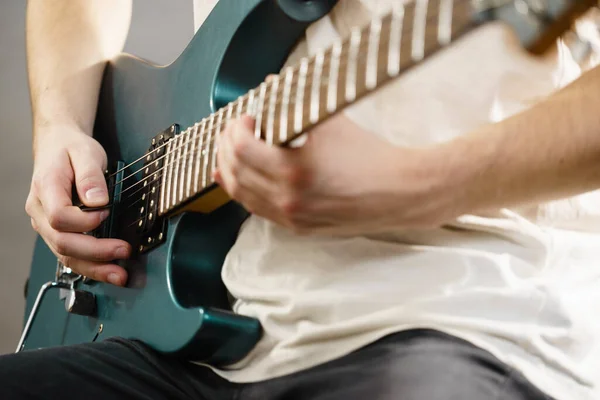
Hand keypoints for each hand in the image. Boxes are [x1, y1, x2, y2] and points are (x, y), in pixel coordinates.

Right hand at [25, 124, 130, 284]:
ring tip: (119, 275)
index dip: (84, 221)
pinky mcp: (56, 231)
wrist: (57, 146)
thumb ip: (90, 176)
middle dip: (95, 253)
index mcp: (46, 188)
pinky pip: (69, 254)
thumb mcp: (85, 152)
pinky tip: (108, 270)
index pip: (59, 216)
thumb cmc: (70, 149)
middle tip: (123, 252)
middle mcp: (40, 210)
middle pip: (62, 242)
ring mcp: (46, 224)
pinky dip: (90, 265)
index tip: (105, 213)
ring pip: (64, 254)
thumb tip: (97, 200)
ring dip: (94, 268)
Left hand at [213, 114, 450, 235]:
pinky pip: (258, 210)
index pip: (242, 149)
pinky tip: (241, 179)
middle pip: (235, 172)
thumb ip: (295, 102)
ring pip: (241, 196)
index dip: (235, 129)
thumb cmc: (371, 156)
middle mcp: (288, 201)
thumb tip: (271, 84)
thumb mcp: (330, 121)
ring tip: (230, 152)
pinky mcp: (299, 228)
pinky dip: (245, 192)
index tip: (245, 118)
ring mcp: (292, 218)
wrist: (400, 193)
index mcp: (294, 172)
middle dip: (226, 147)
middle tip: (233, 130)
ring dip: (230, 171)